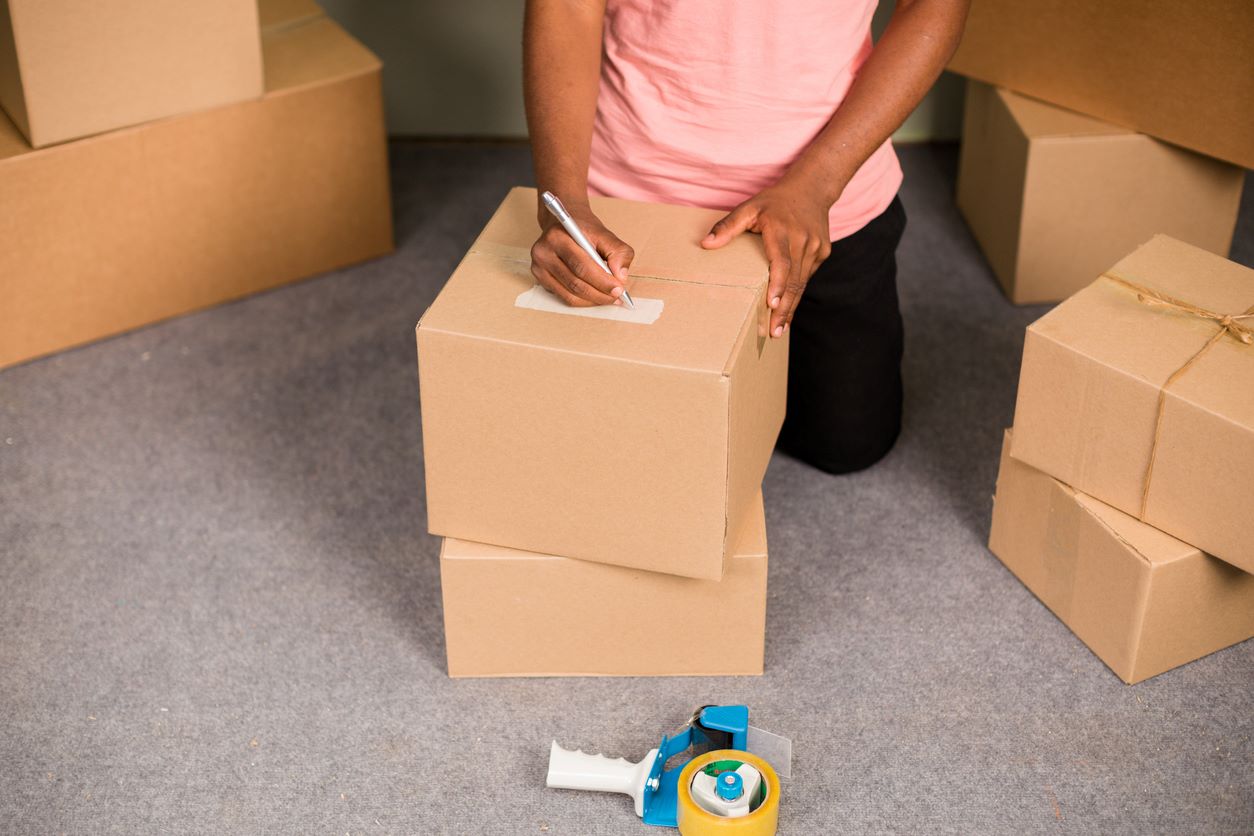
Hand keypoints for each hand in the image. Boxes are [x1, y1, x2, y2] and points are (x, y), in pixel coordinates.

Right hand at [530, 197, 633, 306]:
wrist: (565, 224)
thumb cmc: (584, 230)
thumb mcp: (605, 234)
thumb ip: (618, 252)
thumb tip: (620, 277)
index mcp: (558, 237)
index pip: (581, 265)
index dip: (602, 281)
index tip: (619, 289)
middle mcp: (543, 252)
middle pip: (575, 282)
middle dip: (599, 293)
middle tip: (616, 297)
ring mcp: (539, 267)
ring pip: (569, 294)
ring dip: (592, 300)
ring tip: (609, 298)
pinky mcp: (541, 278)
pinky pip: (564, 297)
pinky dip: (583, 301)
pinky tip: (595, 297)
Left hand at [701, 181, 832, 337]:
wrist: (812, 189)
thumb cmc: (776, 201)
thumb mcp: (749, 207)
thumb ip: (728, 226)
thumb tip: (706, 244)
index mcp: (782, 230)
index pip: (782, 262)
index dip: (778, 284)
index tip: (772, 304)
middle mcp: (802, 240)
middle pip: (794, 280)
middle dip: (784, 308)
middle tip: (774, 331)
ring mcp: (816, 247)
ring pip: (802, 282)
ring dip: (791, 306)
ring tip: (780, 329)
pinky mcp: (823, 252)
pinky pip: (807, 277)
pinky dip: (797, 293)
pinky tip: (788, 310)